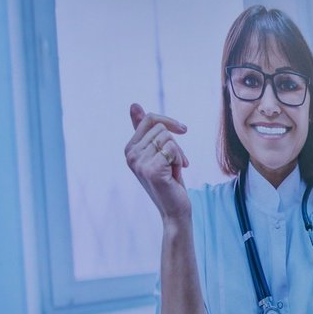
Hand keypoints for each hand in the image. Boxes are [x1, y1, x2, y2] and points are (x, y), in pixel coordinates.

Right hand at [124, 103, 190, 222]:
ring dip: (178, 154)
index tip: (183, 130)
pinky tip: (175, 175)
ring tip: (173, 170)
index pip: (150, 119)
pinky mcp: (151, 169)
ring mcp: (139, 162)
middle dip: (175, 144)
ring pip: (168, 138)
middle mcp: (130, 154)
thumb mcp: (158, 152)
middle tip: (174, 164)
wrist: (175, 209)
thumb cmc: (169, 180)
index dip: (169, 123)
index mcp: (129, 148)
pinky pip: (173, 149)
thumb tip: (134, 104)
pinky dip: (180, 161)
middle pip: (161, 128)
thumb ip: (146, 130)